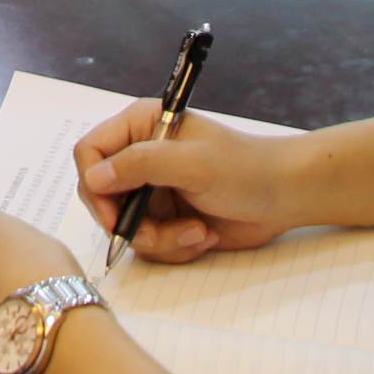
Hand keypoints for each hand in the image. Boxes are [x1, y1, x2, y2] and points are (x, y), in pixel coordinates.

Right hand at [73, 102, 301, 264]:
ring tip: (197, 232)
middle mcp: (139, 158)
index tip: (112, 213)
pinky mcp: (167, 219)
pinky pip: (150, 243)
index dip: (93, 183)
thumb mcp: (191, 164)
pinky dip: (174, 246)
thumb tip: (93, 178)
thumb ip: (140, 166)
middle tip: (157, 234)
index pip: (90, 152)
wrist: (284, 196)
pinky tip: (203, 235)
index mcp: (139, 127)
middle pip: (102, 197)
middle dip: (131, 223)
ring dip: (161, 239)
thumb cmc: (243, 168)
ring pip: (126, 227)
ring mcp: (152, 191)